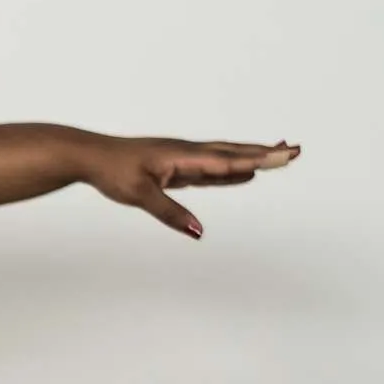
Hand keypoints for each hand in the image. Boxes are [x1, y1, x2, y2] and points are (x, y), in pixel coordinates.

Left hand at [78, 135, 298, 238]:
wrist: (89, 156)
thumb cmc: (112, 171)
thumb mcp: (141, 195)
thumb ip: (171, 213)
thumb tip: (198, 232)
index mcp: (182, 156)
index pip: (227, 160)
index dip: (258, 159)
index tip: (285, 156)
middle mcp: (187, 153)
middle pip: (233, 153)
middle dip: (264, 153)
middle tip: (294, 151)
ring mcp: (182, 159)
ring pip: (224, 158)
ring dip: (251, 157)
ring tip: (277, 156)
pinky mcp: (174, 166)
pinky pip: (209, 169)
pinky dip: (229, 169)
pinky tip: (241, 173)